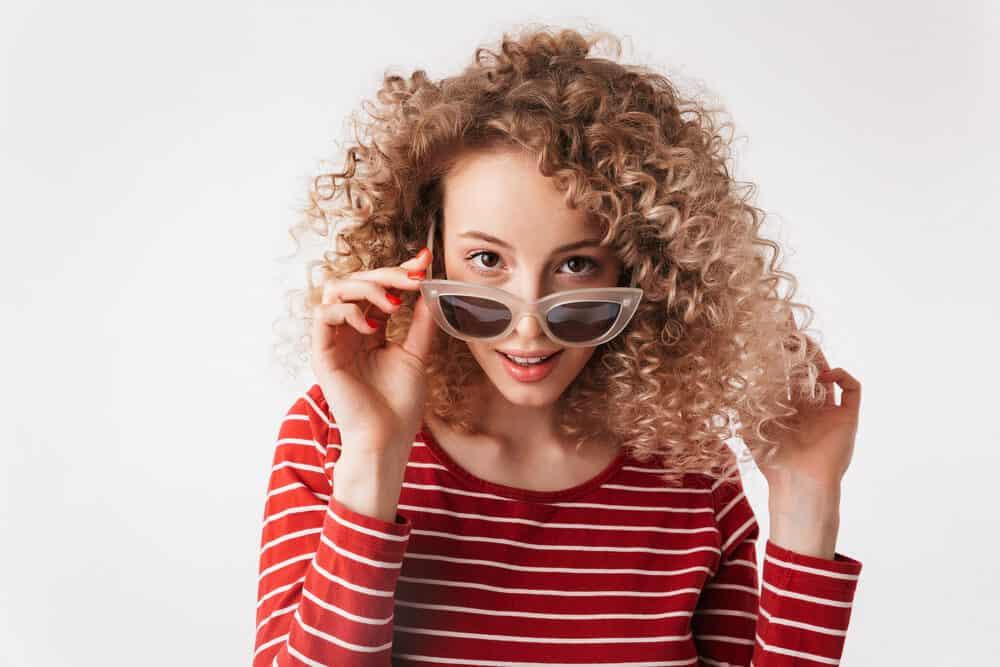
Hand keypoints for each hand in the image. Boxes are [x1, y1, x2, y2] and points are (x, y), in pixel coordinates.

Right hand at [310, 247, 438, 463]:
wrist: (387, 438)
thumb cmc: (399, 404)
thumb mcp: (417, 354)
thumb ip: (421, 322)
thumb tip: (431, 291)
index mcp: (370, 329)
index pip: (379, 288)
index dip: (398, 271)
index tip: (423, 260)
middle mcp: (349, 330)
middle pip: (357, 281)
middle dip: (387, 274)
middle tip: (414, 278)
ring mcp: (334, 340)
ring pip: (336, 289)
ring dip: (367, 288)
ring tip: (393, 304)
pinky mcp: (322, 353)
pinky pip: (324, 314)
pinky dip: (348, 311)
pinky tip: (372, 328)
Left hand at [754, 315, 861, 557]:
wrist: (796, 483)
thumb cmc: (771, 459)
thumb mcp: (749, 426)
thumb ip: (740, 403)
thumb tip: (721, 381)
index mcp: (787, 405)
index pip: (785, 372)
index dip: (780, 354)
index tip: (770, 333)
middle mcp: (809, 405)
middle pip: (806, 367)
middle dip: (799, 348)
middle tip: (788, 328)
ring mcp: (829, 410)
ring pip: (828, 372)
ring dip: (818, 357)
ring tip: (804, 343)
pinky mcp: (846, 417)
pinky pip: (852, 389)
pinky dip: (842, 376)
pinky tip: (825, 376)